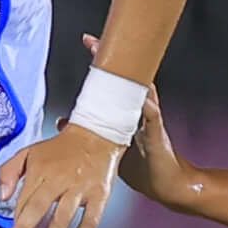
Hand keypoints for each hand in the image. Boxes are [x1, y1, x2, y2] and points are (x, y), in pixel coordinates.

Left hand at [0, 125, 122, 227]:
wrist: (96, 135)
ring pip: (64, 217)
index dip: (16, 221)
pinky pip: (91, 219)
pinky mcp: (99, 194)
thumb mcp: (28, 153)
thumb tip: (1, 196)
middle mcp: (60, 179)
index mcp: (40, 170)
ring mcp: (80, 188)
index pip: (24, 199)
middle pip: (40, 207)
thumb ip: (8, 172)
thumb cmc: (58, 149)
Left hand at [83, 33, 188, 206]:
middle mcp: (139, 110)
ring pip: (141, 90)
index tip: (89, 43)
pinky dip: (146, 106)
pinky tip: (140, 98)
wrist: (167, 185)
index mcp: (127, 112)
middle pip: (127, 78)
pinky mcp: (158, 134)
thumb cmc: (141, 169)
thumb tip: (61, 123)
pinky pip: (153, 115)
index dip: (101, 62)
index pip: (114, 81)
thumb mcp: (108, 150)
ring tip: (116, 59)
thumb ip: (89, 134)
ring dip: (129, 74)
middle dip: (111, 59)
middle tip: (94, 42)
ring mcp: (150, 120)